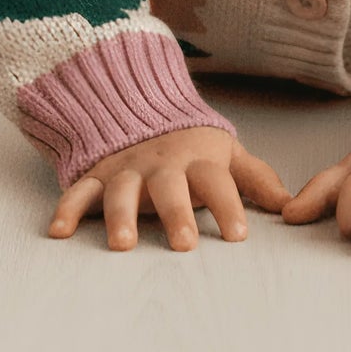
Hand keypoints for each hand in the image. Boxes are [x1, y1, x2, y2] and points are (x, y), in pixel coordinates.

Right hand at [47, 126, 291, 250]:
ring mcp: (127, 168)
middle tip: (184, 244)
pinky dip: (68, 208)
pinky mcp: (97, 174)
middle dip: (177, 213)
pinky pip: (80, 190)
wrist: (140, 106)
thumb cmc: (191, 145)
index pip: (218, 182)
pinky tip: (59, 232)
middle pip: (170, 187)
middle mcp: (162, 165)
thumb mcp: (227, 154)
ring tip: (122, 246)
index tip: (239, 236)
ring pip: (123, 190)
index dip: (230, 206)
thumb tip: (291, 207)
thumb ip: (256, 179)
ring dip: (121, 216)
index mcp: (198, 160)